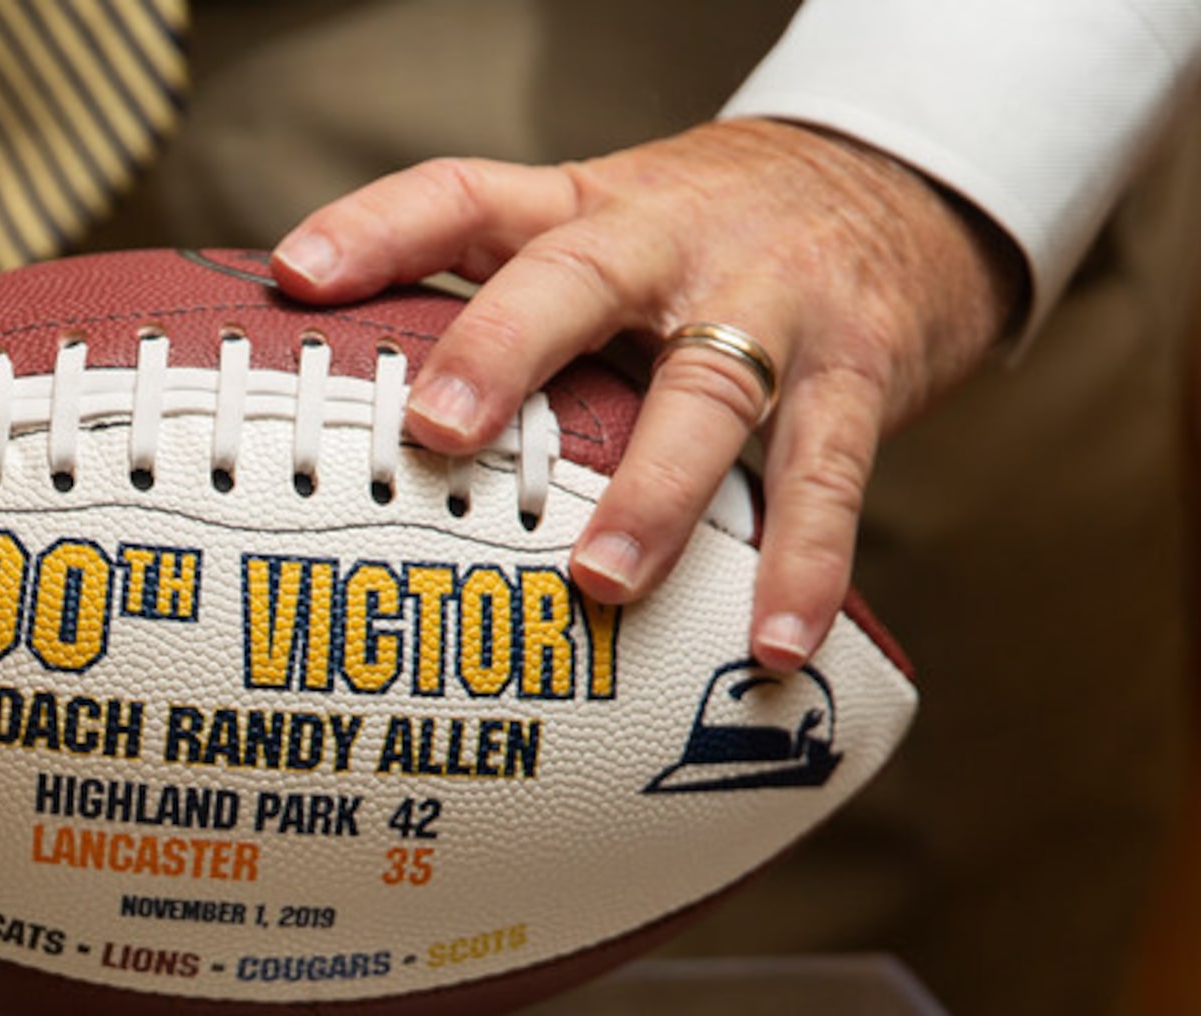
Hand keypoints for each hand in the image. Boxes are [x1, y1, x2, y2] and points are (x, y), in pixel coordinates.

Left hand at [270, 119, 1020, 668]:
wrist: (904, 185)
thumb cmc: (704, 247)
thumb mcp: (597, 235)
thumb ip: (493, 308)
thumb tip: (336, 420)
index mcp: (585, 210)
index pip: (464, 195)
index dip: (378, 229)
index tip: (296, 276)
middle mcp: (670, 246)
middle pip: (577, 277)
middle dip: (501, 350)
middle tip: (438, 429)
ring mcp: (770, 307)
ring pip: (710, 392)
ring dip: (653, 493)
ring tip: (599, 584)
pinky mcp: (858, 373)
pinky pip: (827, 477)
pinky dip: (801, 565)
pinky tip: (771, 645)